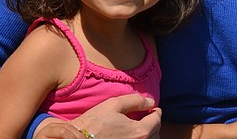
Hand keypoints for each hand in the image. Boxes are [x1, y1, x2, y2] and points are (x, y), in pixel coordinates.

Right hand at [35, 94, 160, 138]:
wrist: (79, 138)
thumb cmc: (95, 122)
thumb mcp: (115, 104)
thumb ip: (135, 101)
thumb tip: (150, 102)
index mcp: (140, 131)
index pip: (156, 120)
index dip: (156, 112)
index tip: (154, 108)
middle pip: (155, 133)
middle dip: (153, 123)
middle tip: (148, 115)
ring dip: (148, 133)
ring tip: (141, 125)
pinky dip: (141, 138)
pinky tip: (132, 134)